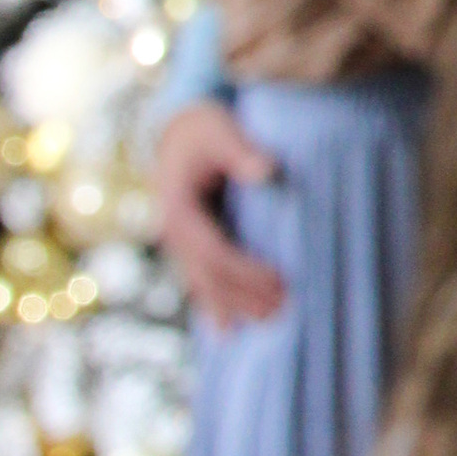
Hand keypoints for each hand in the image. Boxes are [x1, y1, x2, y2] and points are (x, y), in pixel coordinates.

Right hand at [153, 100, 283, 327]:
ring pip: (203, 283)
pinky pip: (200, 278)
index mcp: (179, 209)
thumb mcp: (221, 131)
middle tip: (283, 310)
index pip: (214, 252)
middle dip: (244, 296)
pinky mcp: (188, 243)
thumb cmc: (204, 127)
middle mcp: (173, 232)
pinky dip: (214, 303)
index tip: (278, 282)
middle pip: (209, 275)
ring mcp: (177, 241)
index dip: (245, 271)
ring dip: (232, 305)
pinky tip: (225, 330)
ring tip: (265, 323)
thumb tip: (268, 170)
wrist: (177, 126)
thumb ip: (242, 151)